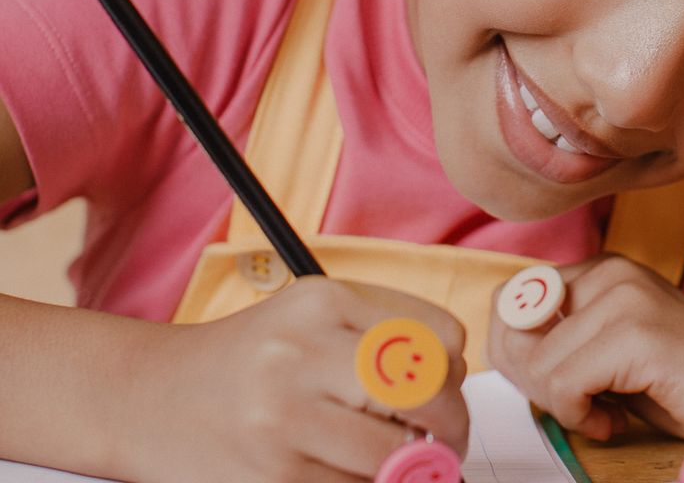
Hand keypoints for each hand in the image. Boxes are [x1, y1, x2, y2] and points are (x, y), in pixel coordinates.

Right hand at [129, 276, 467, 482]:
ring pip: (394, 455)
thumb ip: (382, 337)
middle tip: (444, 441)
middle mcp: (303, 353)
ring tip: (393, 460)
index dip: (453, 373)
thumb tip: (451, 385)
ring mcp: (284, 420)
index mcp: (324, 300)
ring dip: (407, 467)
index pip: (437, 337)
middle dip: (449, 426)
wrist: (147, 397)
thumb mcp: (312, 318)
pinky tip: (346, 472)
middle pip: (427, 393)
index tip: (447, 390)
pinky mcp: (270, 479)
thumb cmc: (245, 359)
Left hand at [488, 254, 683, 451]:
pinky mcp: (636, 334)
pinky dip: (581, 416)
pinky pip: (565, 384)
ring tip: (607, 413)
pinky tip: (617, 420)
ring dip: (564, 407)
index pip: (510, 301)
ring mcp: (622, 298)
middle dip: (534, 384)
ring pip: (538, 365)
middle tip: (578, 406)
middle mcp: (607, 273)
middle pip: (514, 332)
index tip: (554, 387)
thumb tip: (505, 352)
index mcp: (599, 271)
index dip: (516, 355)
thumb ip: (565, 342)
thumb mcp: (613, 352)